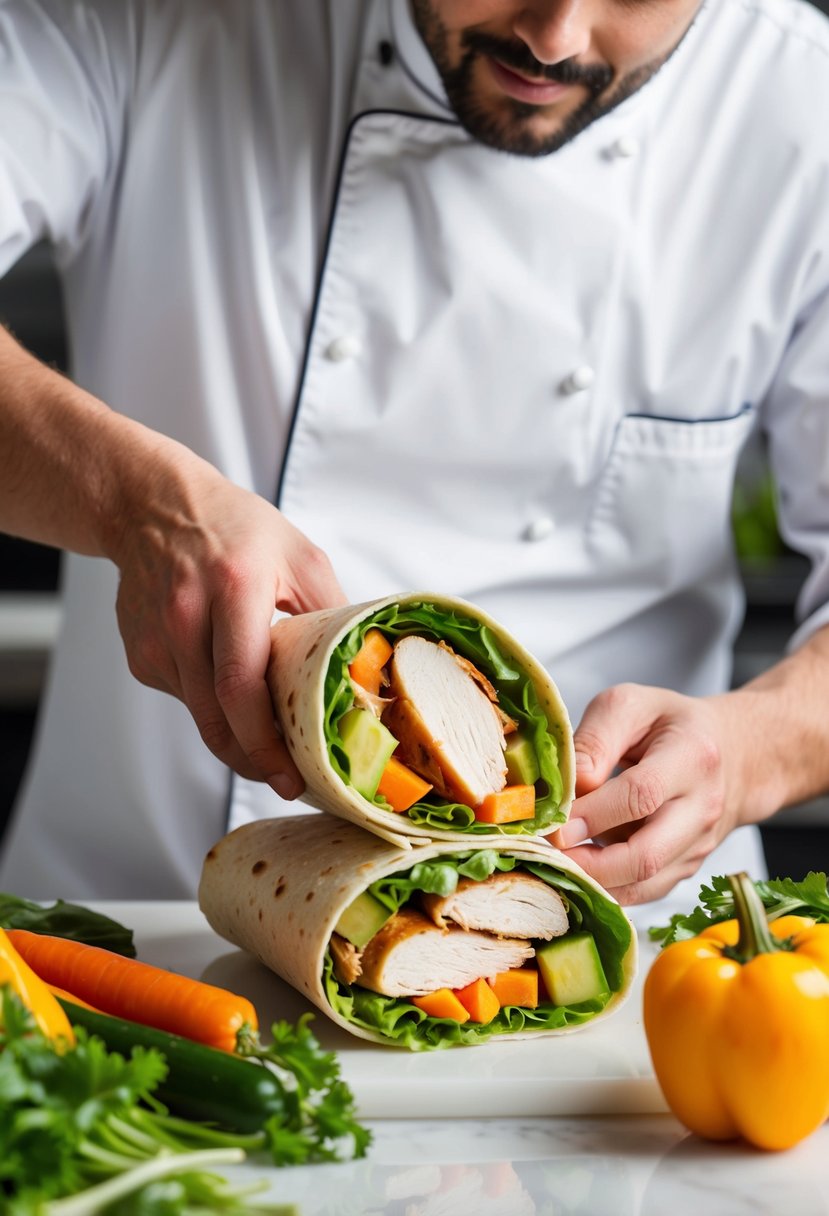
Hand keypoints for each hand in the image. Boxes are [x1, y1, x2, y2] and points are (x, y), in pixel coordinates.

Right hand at [110, 448, 345, 795]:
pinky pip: (184, 697)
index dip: (266, 741)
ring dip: (236, 737)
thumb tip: (365, 667)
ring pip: (199, 715)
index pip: (241, 684)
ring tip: (271, 741)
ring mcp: (154, 639)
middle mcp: (185, 616)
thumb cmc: (234, 527)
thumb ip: (333, 610)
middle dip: (254, 761)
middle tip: (288, 782)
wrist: (152, 506)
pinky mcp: (140, 654)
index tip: (293, 775)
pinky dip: (212, 705)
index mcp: (233, 587)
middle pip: (215, 717)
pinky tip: (231, 685)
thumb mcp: (299, 555)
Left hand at [548, 683, 741, 904]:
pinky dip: (607, 889)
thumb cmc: (669, 725)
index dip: (593, 813)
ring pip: (643, 884)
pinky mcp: (687, 868)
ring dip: (594, 882)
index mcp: (691, 757)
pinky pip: (644, 892)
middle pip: (646, 855)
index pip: (642, 795)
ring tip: (555, 863)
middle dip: (589, 863)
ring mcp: (698, 845)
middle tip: (547, 852)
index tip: (555, 822)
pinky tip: (577, 872)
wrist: (730, 754)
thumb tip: (566, 791)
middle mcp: (702, 808)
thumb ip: (594, 741)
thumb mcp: (630, 707)